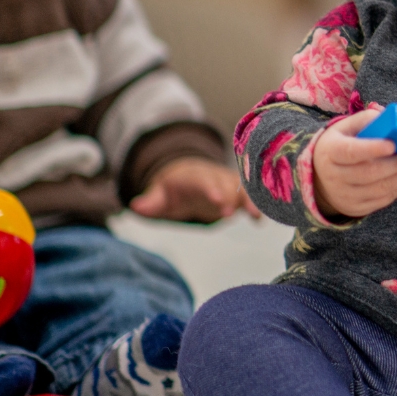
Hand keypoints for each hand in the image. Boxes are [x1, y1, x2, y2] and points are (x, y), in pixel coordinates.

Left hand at [130, 157, 254, 222]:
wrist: (190, 176)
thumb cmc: (172, 189)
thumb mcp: (159, 194)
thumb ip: (151, 201)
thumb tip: (136, 206)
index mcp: (194, 176)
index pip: (203, 181)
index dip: (211, 189)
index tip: (217, 200)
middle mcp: (214, 176)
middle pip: (225, 183)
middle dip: (229, 196)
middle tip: (229, 213)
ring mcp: (228, 183)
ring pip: (242, 188)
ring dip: (249, 200)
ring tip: (255, 215)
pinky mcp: (238, 192)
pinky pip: (249, 196)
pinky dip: (256, 204)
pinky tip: (260, 219)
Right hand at [313, 106, 396, 218]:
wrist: (322, 176)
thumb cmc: (341, 144)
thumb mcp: (346, 127)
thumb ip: (366, 120)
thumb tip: (390, 118)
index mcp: (331, 152)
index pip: (350, 152)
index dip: (372, 149)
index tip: (393, 144)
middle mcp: (334, 176)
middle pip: (369, 173)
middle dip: (396, 165)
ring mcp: (345, 195)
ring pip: (379, 190)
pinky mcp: (357, 207)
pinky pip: (384, 200)